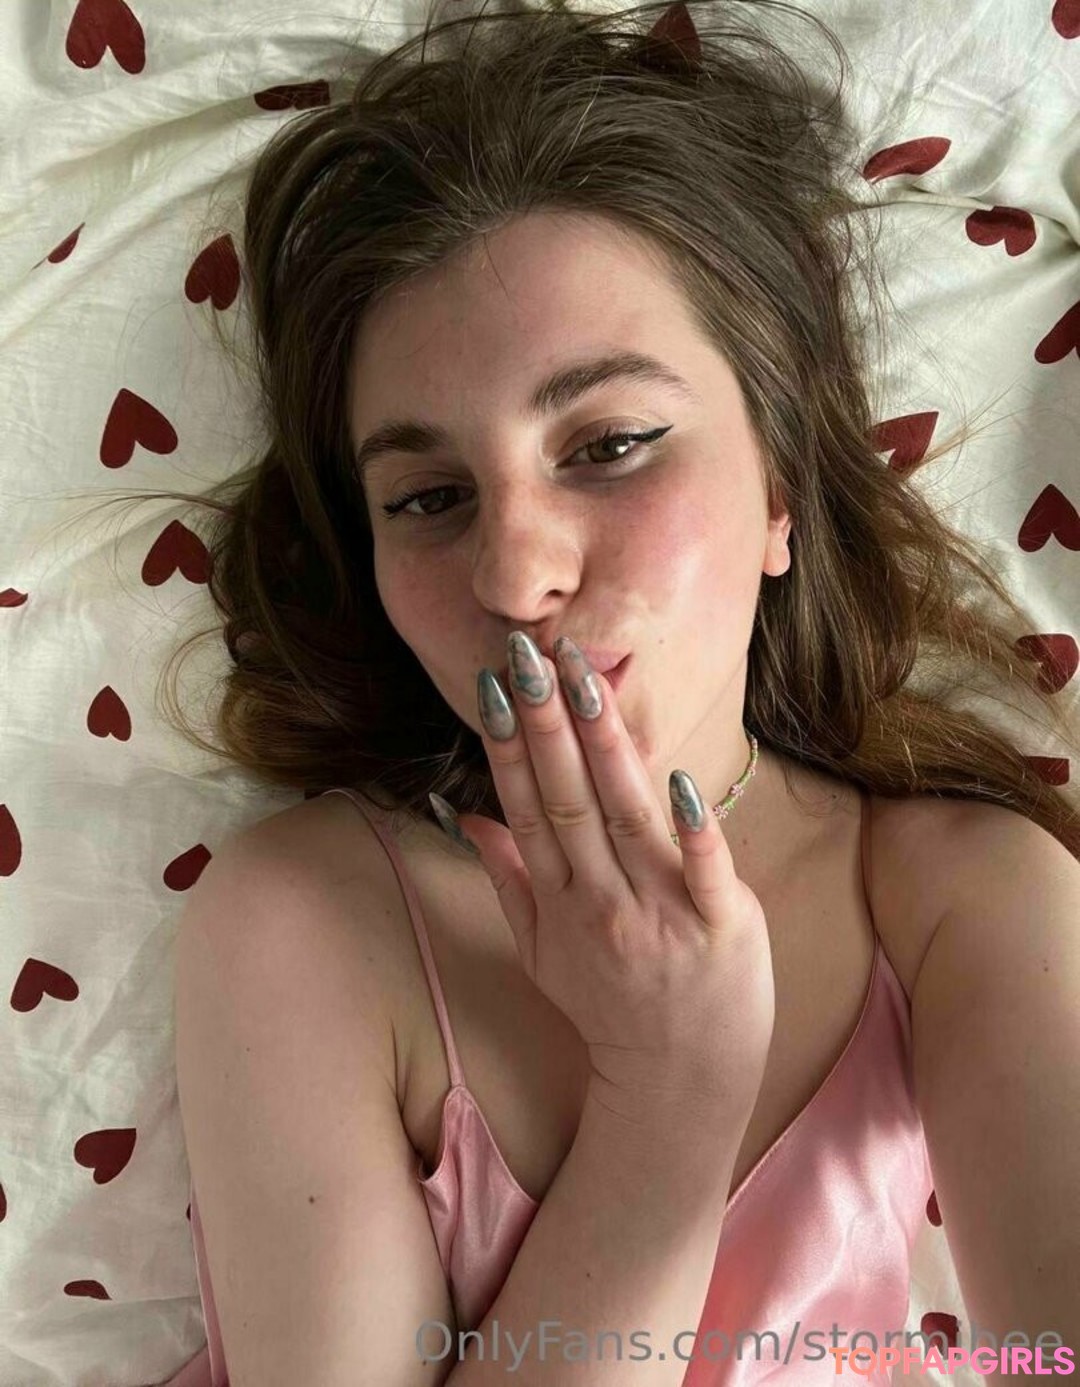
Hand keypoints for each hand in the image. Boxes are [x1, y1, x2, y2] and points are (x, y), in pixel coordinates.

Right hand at [451, 631, 774, 1122]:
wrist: (678, 1082)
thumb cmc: (609, 1009)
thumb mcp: (540, 953)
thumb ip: (507, 878)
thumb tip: (466, 814)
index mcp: (560, 899)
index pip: (526, 806)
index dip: (508, 745)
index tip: (495, 686)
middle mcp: (602, 899)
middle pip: (567, 797)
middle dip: (545, 722)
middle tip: (529, 654)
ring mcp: (661, 911)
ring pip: (625, 814)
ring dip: (603, 745)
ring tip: (585, 680)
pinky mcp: (721, 925)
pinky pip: (705, 869)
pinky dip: (694, 829)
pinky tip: (682, 783)